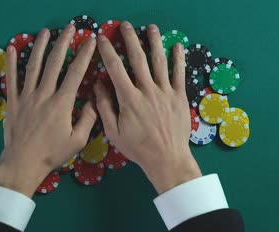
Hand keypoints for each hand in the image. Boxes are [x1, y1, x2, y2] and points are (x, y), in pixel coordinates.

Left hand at [0, 25, 97, 196]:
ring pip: (32, 65)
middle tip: (70, 28)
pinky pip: (11, 78)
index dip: (85, 54)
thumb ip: (88, 119)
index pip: (76, 72)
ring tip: (45, 31)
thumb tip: (96, 100)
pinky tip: (11, 47)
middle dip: (63, 42)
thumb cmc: (52, 154)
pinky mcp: (13, 102)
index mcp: (61, 103)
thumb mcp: (77, 140)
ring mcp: (26, 96)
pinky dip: (11, 62)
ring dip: (39, 46)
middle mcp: (43, 95)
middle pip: (54, 62)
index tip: (91, 41)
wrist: (23, 163)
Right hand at [94, 22, 201, 193]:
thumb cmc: (138, 148)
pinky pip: (179, 74)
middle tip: (125, 26)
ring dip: (154, 42)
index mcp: (129, 98)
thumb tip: (98, 85)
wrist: (166, 158)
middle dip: (130, 39)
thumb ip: (105, 107)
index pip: (115, 68)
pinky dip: (178, 59)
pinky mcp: (179, 97)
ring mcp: (165, 92)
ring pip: (159, 61)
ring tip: (151, 28)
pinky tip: (177, 46)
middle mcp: (147, 90)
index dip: (108, 51)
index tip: (102, 39)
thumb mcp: (114, 131)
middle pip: (138, 58)